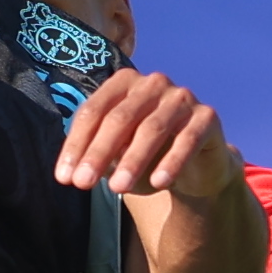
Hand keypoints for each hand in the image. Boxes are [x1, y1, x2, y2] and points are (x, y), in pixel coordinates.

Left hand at [54, 68, 245, 200]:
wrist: (197, 165)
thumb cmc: (149, 155)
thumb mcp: (118, 155)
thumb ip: (99, 156)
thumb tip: (74, 173)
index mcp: (124, 83)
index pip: (93, 111)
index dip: (77, 144)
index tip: (64, 178)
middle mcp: (152, 83)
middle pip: (120, 118)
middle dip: (98, 153)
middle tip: (83, 183)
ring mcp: (181, 97)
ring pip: (152, 128)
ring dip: (132, 160)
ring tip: (117, 189)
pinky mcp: (207, 117)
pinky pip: (187, 139)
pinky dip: (172, 162)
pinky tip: (159, 183)